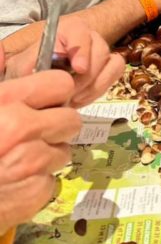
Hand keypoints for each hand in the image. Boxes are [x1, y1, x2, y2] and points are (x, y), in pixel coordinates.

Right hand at [0, 69, 80, 233]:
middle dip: (57, 125)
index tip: (46, 100)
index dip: (56, 92)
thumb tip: (2, 51)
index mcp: (7, 102)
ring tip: (18, 158)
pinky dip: (37, 182)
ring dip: (47, 155)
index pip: (62, 84)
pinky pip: (51, 181)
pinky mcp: (36, 191)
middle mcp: (22, 129)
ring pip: (63, 152)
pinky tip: (15, 181)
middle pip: (71, 119)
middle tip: (34, 133)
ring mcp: (32, 162)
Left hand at [4, 18, 124, 107]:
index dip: (82, 49)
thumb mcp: (21, 68)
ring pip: (112, 62)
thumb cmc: (30, 71)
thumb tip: (7, 53)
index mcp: (64, 30)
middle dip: (87, 77)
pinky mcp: (108, 66)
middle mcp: (86, 36)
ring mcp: (100, 51)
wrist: (40, 82)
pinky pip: (116, 72)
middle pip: (100, 50)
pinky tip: (83, 98)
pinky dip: (101, 86)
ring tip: (74, 99)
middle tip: (70, 96)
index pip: (80, 32)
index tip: (79, 68)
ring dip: (94, 85)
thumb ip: (21, 63)